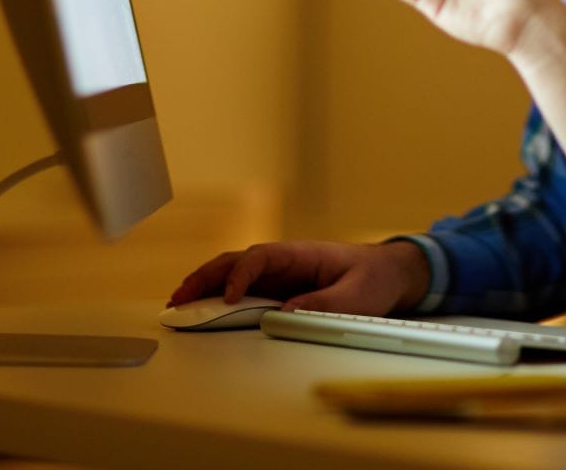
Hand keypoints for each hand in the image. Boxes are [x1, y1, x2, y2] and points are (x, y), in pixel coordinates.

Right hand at [168, 239, 429, 314]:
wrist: (387, 273)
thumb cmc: (373, 279)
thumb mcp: (357, 295)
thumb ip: (324, 302)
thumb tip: (286, 312)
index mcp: (300, 253)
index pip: (260, 257)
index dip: (241, 276)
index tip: (230, 297)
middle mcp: (283, 260)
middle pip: (235, 261)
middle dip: (206, 277)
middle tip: (180, 298)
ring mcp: (278, 274)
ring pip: (232, 273)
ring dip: (205, 285)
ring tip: (178, 303)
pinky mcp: (277, 288)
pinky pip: (241, 289)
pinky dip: (217, 296)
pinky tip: (200, 307)